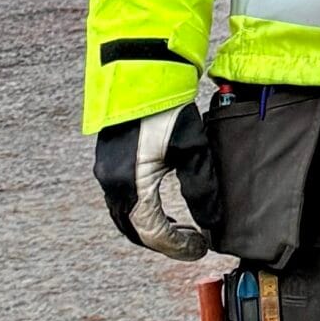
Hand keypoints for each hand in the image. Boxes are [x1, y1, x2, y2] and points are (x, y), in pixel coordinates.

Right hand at [94, 103, 219, 259]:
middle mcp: (112, 182)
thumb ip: (202, 187)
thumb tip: (212, 222)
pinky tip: (165, 210)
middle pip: (136, 230)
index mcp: (131, 183)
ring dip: (153, 229)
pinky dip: (144, 213)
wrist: (141, 72)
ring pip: (127, 218)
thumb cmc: (167, 107)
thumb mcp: (192, 147)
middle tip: (194, 243)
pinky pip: (124, 202)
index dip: (178, 246)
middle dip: (165, 242)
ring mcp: (107, 173)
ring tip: (183, 229)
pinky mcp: (109, 164)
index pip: (154, 231)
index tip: (201, 248)